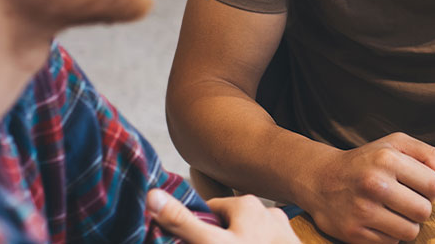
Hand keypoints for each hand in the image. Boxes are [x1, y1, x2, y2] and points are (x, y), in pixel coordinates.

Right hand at [148, 190, 298, 242]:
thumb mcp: (212, 243)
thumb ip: (183, 222)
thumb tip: (152, 196)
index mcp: (246, 203)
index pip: (210, 211)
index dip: (199, 230)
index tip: (194, 241)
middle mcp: (267, 211)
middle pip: (229, 225)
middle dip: (219, 239)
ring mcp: (282, 232)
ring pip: (247, 238)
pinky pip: (264, 243)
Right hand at [299, 132, 434, 242]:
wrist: (320, 179)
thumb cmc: (364, 161)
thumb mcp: (395, 144)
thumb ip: (428, 155)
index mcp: (387, 158)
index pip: (434, 185)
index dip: (430, 187)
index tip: (416, 184)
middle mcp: (374, 184)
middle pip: (424, 211)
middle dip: (419, 207)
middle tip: (404, 199)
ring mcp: (362, 210)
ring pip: (411, 231)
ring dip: (406, 223)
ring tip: (392, 210)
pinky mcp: (354, 233)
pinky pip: (391, 243)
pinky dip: (388, 234)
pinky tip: (376, 219)